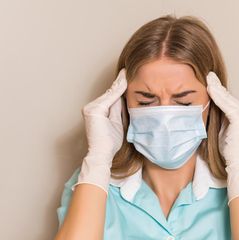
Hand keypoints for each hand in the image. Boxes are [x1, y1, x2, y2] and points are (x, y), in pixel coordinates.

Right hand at [73, 68, 127, 193]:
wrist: (103, 154)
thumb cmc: (111, 143)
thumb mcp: (118, 123)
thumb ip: (120, 111)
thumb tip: (126, 99)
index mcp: (99, 110)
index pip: (112, 96)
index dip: (121, 86)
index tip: (128, 76)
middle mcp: (93, 107)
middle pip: (111, 93)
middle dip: (121, 82)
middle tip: (129, 70)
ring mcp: (92, 108)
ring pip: (111, 93)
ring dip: (120, 83)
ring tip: (128, 72)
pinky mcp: (94, 110)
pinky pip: (109, 97)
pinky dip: (117, 89)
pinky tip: (124, 80)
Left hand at [206, 71, 238, 204]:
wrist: (234, 162)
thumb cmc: (224, 149)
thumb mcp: (218, 128)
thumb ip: (215, 116)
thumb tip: (203, 104)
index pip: (225, 97)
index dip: (215, 88)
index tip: (205, 78)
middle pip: (226, 95)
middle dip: (215, 84)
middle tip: (205, 73)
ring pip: (226, 97)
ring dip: (215, 87)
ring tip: (206, 76)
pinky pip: (226, 104)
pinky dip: (218, 95)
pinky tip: (210, 88)